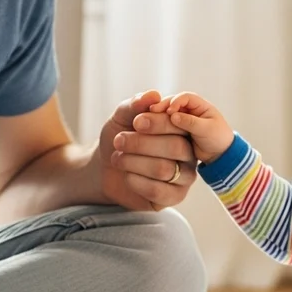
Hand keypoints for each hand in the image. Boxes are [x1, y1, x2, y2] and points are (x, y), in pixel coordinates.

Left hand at [99, 91, 196, 210]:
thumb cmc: (119, 137)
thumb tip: (153, 95)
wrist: (104, 167)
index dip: (159, 122)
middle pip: (176, 148)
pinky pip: (160, 191)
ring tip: (117, 157)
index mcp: (181, 130)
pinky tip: (126, 175)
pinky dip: (138, 181)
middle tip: (119, 140)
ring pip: (165, 170)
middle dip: (142, 143)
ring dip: (135, 162)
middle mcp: (188, 153)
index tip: (135, 122)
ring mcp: (183, 177)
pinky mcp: (172, 197)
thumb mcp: (122, 117)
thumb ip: (136, 104)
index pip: (181, 125)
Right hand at [152, 92, 233, 163]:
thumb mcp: (207, 129)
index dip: (175, 102)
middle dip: (162, 107)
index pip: (185, 97)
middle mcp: (188, 109)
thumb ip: (190, 122)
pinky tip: (151, 130)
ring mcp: (181, 118)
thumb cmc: (218, 138)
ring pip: (166, 113)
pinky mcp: (176, 128)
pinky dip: (159, 125)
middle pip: (172, 102)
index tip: (169, 112)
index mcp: (199, 104)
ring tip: (149, 121)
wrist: (219, 154)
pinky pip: (165, 124)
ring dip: (158, 116)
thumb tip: (173, 116)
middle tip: (152, 112)